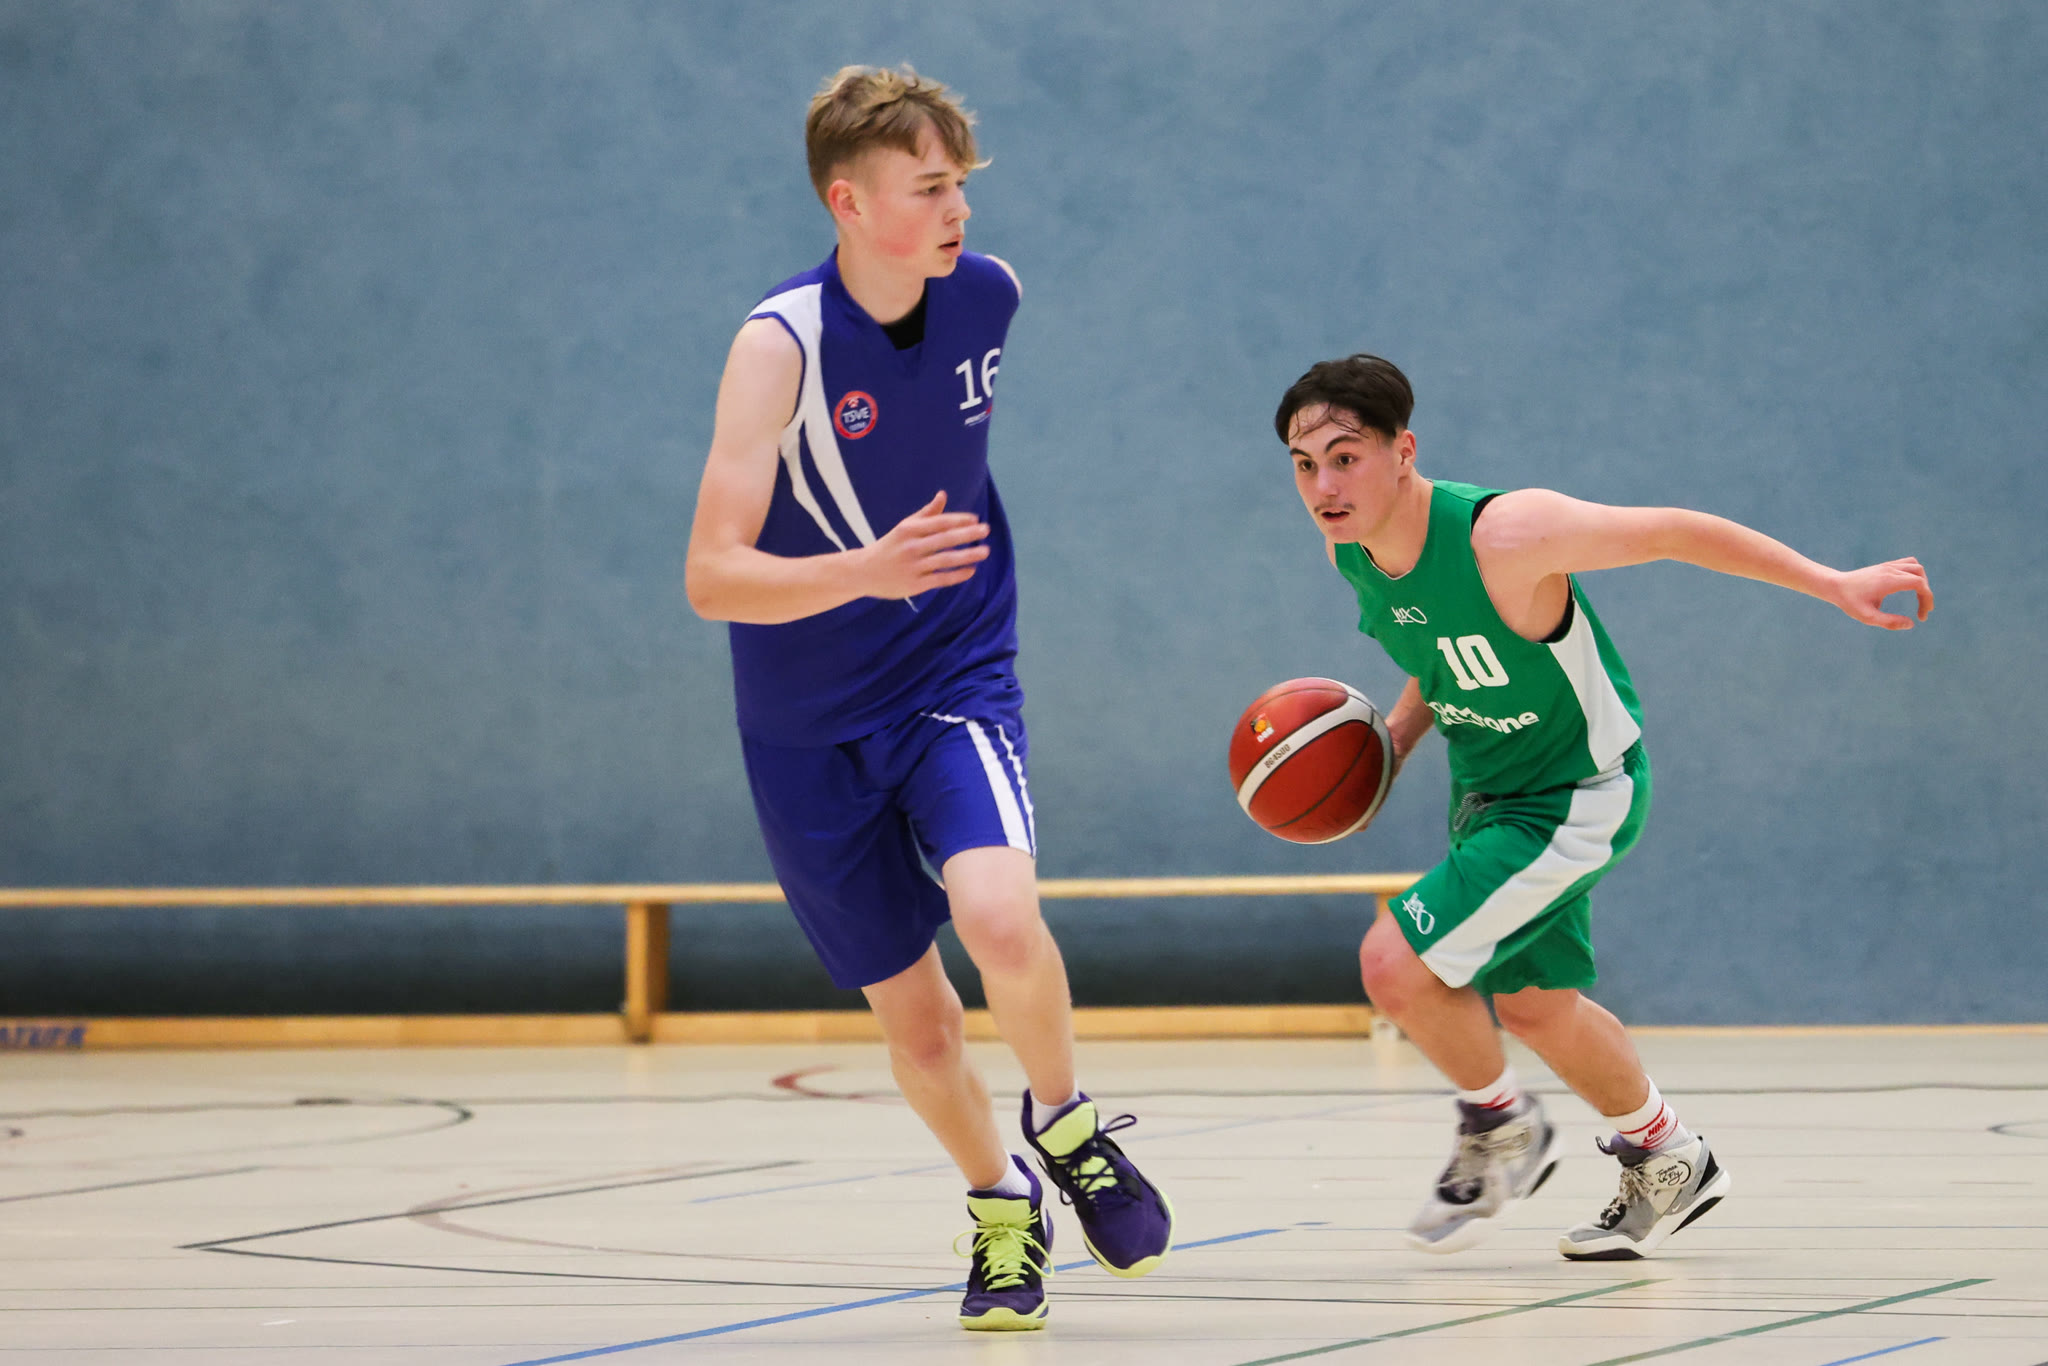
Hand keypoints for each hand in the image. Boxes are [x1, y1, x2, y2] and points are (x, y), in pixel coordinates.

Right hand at [858, 491, 990, 598]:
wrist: (863, 572)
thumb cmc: (890, 546)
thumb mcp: (904, 527)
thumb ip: (926, 514)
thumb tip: (943, 494)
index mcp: (908, 530)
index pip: (938, 522)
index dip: (958, 520)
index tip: (976, 520)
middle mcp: (911, 547)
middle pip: (945, 539)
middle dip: (967, 534)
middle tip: (986, 530)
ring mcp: (913, 567)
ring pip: (946, 559)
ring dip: (968, 555)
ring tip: (985, 551)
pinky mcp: (914, 585)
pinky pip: (941, 579)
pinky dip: (957, 575)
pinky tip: (971, 570)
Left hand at [1832, 557, 1932, 629]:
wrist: (1835, 585)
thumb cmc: (1849, 601)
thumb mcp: (1867, 616)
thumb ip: (1889, 622)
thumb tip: (1911, 624)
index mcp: (1888, 581)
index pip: (1919, 584)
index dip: (1927, 599)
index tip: (1922, 616)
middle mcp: (1890, 570)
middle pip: (1920, 575)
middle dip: (1926, 593)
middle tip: (1921, 611)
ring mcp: (1887, 566)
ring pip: (1916, 567)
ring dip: (1922, 582)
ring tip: (1919, 598)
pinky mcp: (1884, 566)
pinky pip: (1907, 563)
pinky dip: (1914, 574)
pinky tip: (1909, 587)